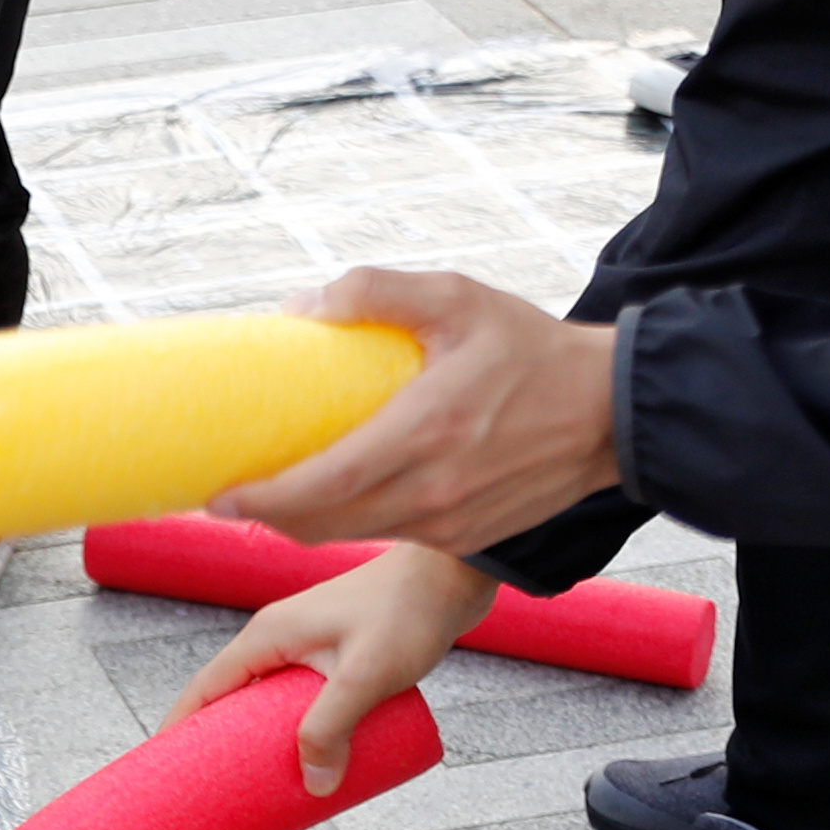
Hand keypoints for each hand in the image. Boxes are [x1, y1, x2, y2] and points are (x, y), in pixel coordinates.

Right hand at [164, 541, 490, 797]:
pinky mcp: (338, 653)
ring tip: (265, 786)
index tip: (165, 771)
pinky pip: (301, 698)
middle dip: (221, 745)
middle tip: (217, 794)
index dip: (182, 730)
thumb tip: (315, 785)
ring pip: (270, 701)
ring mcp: (309, 644)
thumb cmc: (409, 613)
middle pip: (234, 698)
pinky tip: (311, 756)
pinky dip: (296, 728)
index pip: (206, 687)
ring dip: (263, 740)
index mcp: (268, 635)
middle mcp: (280, 636)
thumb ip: (332, 727)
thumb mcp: (365, 676)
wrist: (453, 574)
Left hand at [217, 268, 621, 558]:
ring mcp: (449, 524)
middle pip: (322, 523)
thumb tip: (302, 307)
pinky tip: (332, 497)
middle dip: (265, 515)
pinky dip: (349, 522)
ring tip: (267, 495)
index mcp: (426, 433)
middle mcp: (433, 491)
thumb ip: (377, 291)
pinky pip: (388, 535)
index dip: (262, 497)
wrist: (612, 412)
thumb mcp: (458, 298)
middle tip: (225, 493)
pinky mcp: (464, 538)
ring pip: (350, 535)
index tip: (217, 492)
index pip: (322, 485)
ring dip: (302, 522)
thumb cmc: (533, 351)